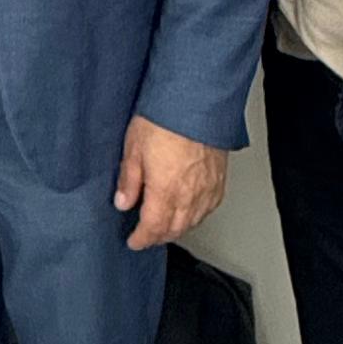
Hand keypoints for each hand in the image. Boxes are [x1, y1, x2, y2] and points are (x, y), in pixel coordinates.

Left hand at [113, 116, 226, 254]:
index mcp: (165, 191)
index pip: (153, 228)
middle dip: (158, 237)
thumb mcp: (133, 148)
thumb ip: (129, 180)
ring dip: (177, 229)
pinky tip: (191, 213)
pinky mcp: (219, 179)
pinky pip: (210, 208)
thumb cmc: (164, 118)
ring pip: (193, 221)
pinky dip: (197, 216)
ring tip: (165, 228)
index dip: (142, 239)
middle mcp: (189, 194)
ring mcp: (207, 188)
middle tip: (146, 237)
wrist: (196, 101)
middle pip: (174, 229)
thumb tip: (122, 202)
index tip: (134, 242)